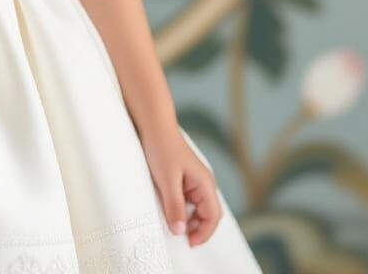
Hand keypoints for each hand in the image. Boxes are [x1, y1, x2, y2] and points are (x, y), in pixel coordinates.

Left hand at [140, 126, 221, 246]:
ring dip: (188, 218)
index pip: (213, 216)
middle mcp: (204, 183)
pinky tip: (169, 210)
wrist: (154, 125)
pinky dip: (182, 208)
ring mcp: (195, 180)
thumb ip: (175, 206)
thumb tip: (180, 231)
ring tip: (173, 225)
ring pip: (197, 207)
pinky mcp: (184, 177)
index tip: (189, 243)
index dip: (204, 233)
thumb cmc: (162, 148)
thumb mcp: (167, 181)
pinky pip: (188, 198)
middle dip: (197, 228)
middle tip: (181, 237)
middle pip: (208, 214)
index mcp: (205, 183)